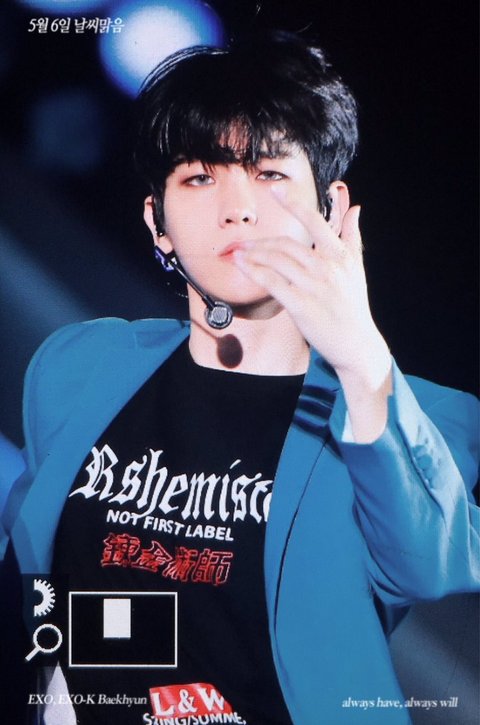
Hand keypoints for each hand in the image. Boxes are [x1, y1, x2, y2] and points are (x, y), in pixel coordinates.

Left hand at [233, 187, 391, 441]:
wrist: (357, 344)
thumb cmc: (353, 306)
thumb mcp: (357, 269)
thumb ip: (352, 236)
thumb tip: (356, 208)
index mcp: (341, 256)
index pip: (315, 223)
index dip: (294, 205)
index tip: (275, 190)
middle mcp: (328, 267)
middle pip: (288, 244)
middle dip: (261, 242)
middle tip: (243, 242)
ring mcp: (314, 286)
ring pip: (277, 261)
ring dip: (254, 255)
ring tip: (238, 254)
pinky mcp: (301, 305)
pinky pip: (272, 283)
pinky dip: (255, 272)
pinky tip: (243, 267)